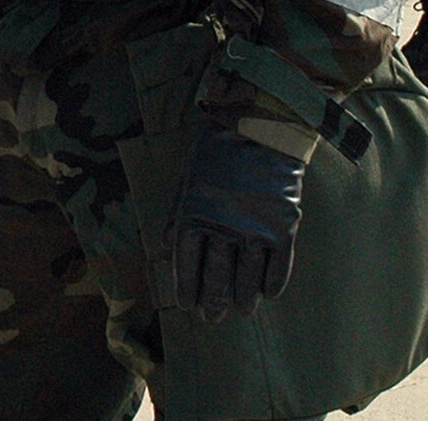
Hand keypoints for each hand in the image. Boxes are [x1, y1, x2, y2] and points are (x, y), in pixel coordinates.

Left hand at [169, 122, 303, 320]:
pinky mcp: (283, 227)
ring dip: (243, 297)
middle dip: (213, 301)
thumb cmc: (215, 154)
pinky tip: (267, 295)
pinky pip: (279, 265)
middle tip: (213, 318)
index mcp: (194, 214)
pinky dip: (273, 283)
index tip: (187, 305)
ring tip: (241, 311)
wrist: (257, 131)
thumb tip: (166, 245)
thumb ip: (178, 213)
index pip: (187, 262)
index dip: (186, 287)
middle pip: (216, 275)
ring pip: (247, 276)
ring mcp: (255, 229)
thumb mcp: (186, 180)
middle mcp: (223, 227)